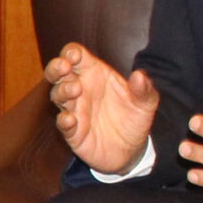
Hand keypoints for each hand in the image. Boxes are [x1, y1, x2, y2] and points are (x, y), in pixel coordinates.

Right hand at [45, 42, 158, 174]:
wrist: (132, 150)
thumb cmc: (134, 118)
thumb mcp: (146, 102)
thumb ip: (143, 89)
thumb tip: (139, 75)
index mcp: (95, 74)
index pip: (77, 56)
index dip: (72, 52)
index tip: (75, 56)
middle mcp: (80, 89)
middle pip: (58, 72)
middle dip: (56, 67)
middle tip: (64, 67)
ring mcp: (74, 110)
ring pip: (57, 95)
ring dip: (62, 90)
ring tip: (75, 90)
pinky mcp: (73, 132)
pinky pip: (63, 124)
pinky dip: (64, 121)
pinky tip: (71, 119)